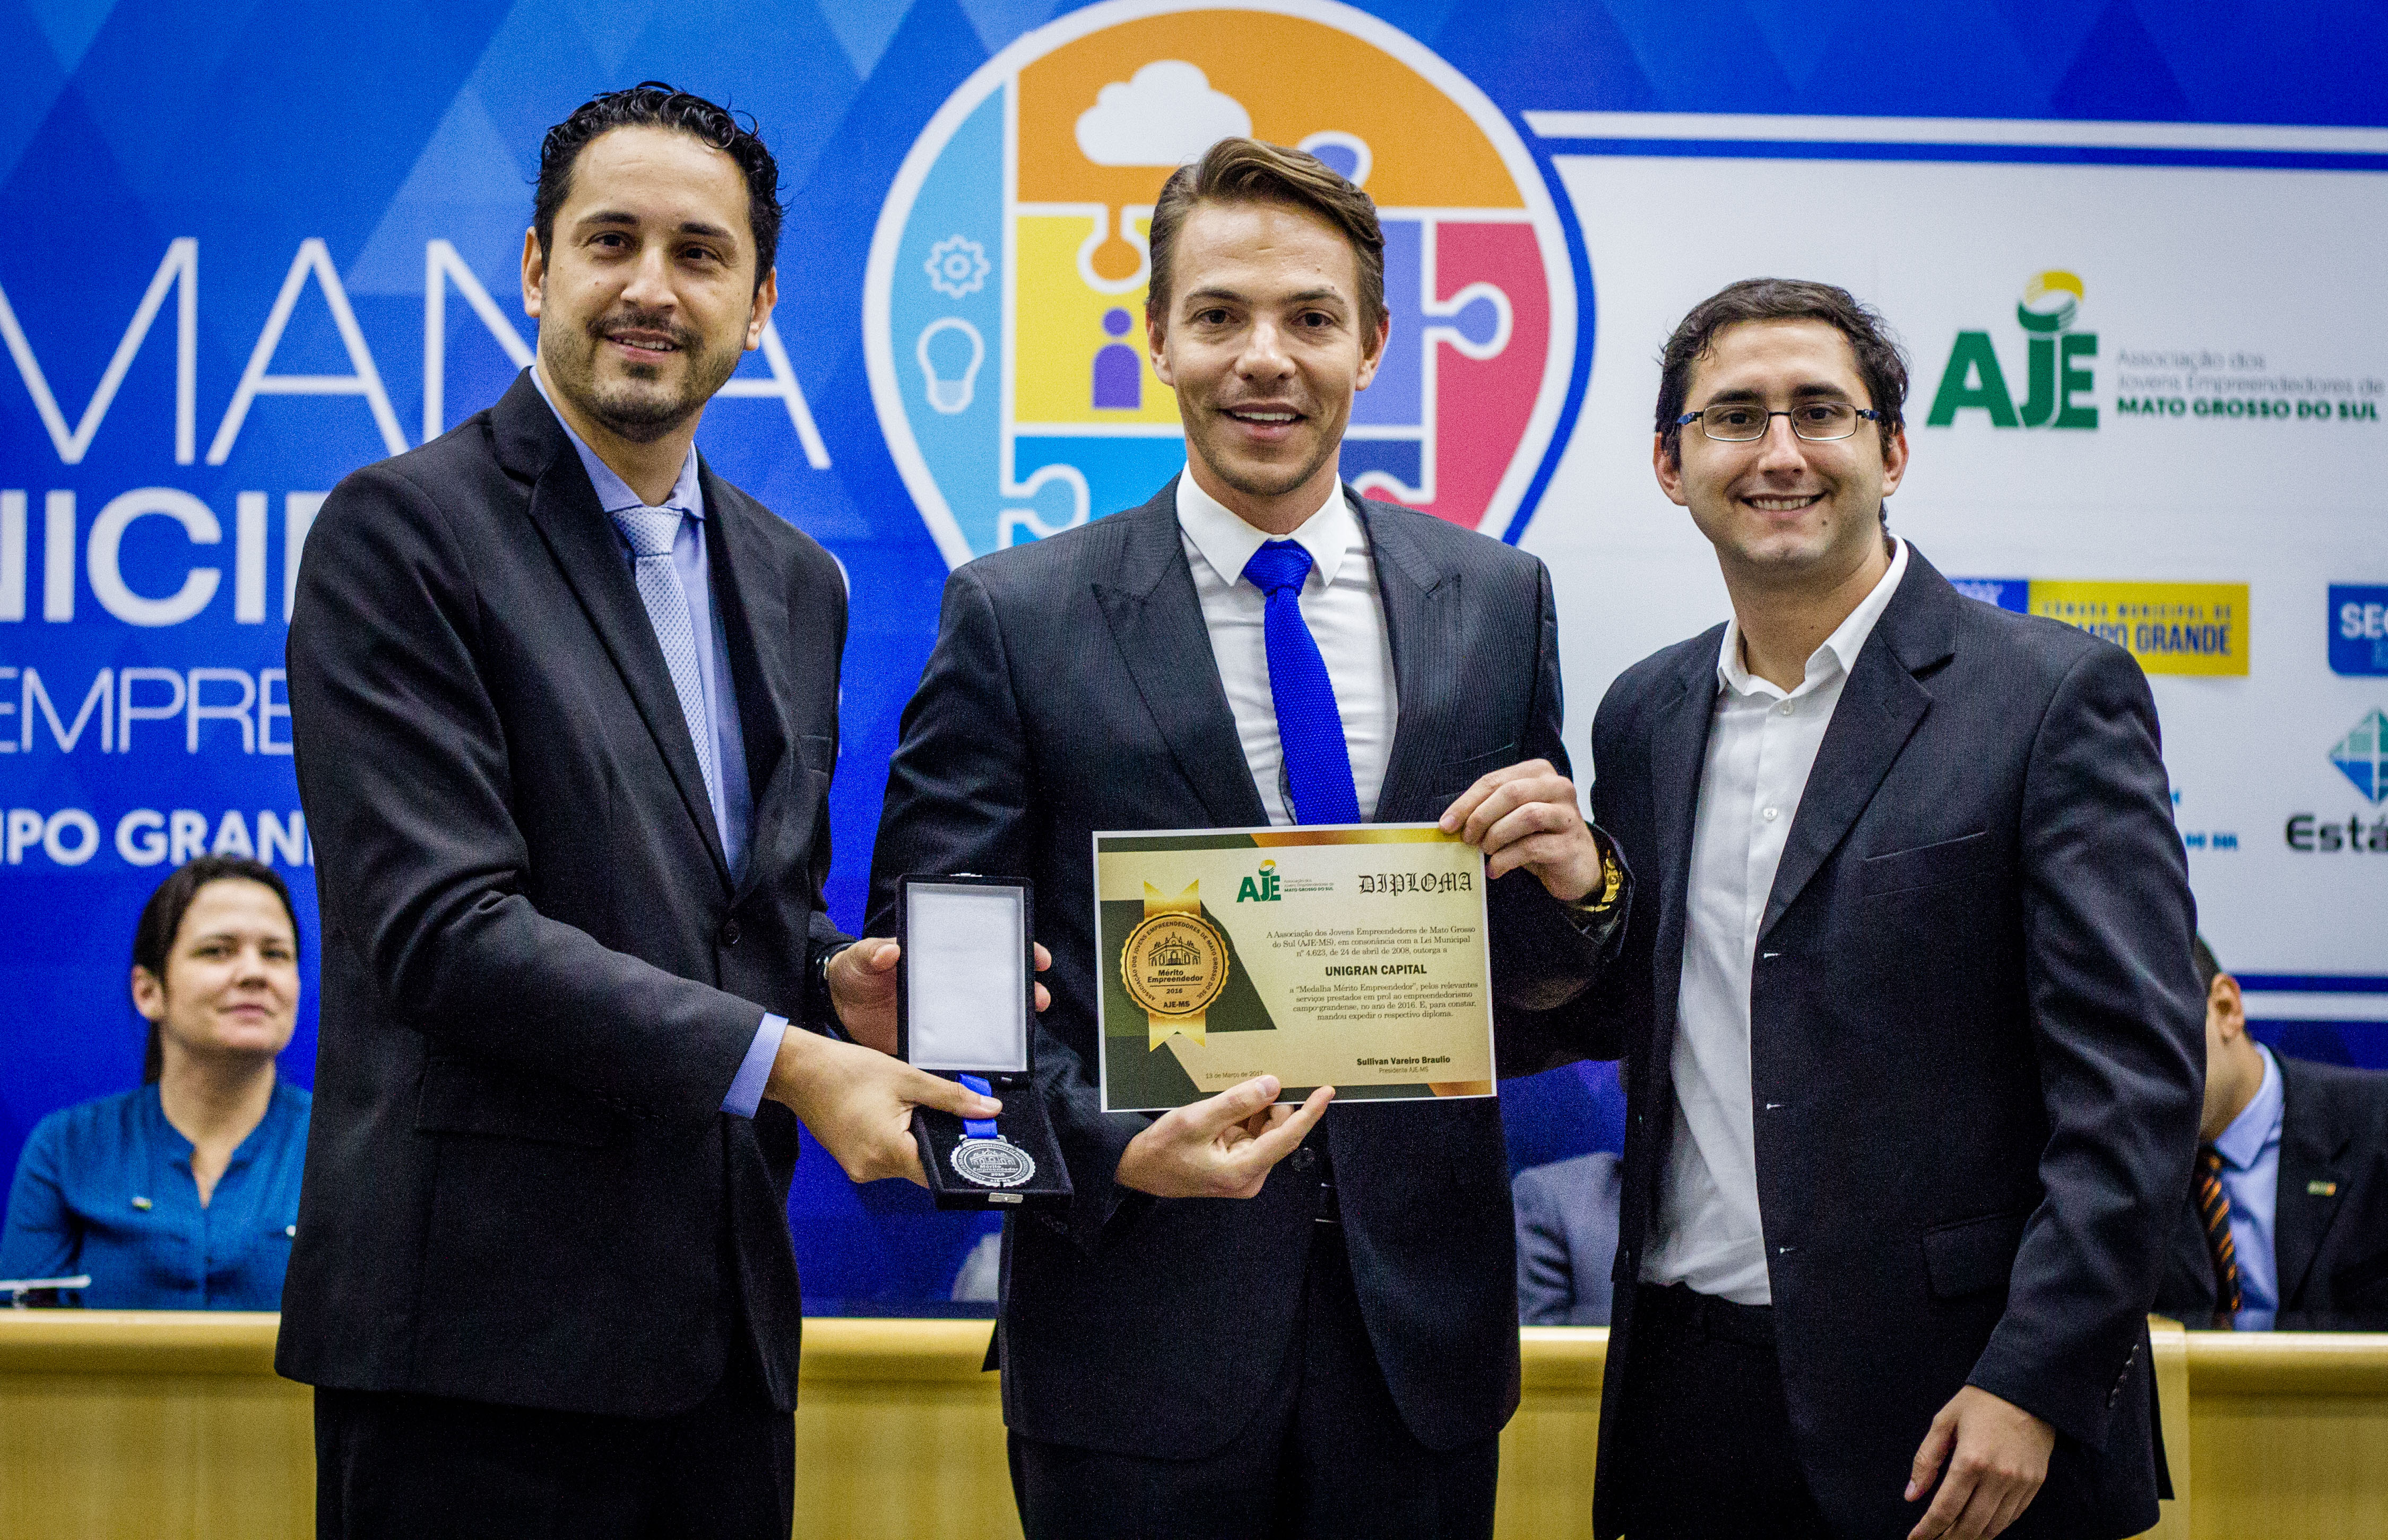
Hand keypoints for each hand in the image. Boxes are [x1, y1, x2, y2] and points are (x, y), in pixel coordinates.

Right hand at [762, 1025, 1001, 1185]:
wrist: (800, 1071)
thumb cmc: (847, 1071)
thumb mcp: (907, 1078)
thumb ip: (951, 1099)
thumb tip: (988, 1110)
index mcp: (886, 1151)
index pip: (937, 1171)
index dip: (958, 1158)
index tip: (975, 1143)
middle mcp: (871, 1169)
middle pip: (922, 1169)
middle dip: (937, 1145)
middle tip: (947, 1117)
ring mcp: (859, 1169)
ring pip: (905, 1164)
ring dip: (916, 1142)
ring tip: (914, 1111)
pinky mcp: (853, 1162)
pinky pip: (887, 1159)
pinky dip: (898, 1142)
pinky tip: (895, 1117)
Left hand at [828, 937, 1053, 1056]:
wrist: (838, 1007)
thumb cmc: (855, 972)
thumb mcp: (861, 957)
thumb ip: (873, 952)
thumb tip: (890, 949)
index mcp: (938, 959)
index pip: (984, 949)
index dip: (1013, 949)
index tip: (1033, 953)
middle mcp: (948, 986)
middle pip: (995, 985)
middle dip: (1024, 988)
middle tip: (1039, 994)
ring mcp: (944, 1016)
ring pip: (986, 1019)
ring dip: (1010, 1023)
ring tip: (1026, 1025)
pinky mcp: (932, 1043)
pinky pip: (960, 1051)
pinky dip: (978, 1057)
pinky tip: (992, 1062)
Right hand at [1114, 1076, 1333, 1197]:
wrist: (1139, 1170)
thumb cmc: (1163, 1149)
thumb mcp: (1196, 1120)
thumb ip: (1236, 1103)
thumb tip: (1272, 1085)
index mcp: (1243, 1171)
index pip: (1287, 1137)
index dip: (1309, 1112)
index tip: (1327, 1091)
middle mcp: (1251, 1175)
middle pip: (1278, 1131)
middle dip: (1274, 1103)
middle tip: (1263, 1074)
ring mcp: (1245, 1171)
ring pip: (1266, 1131)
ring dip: (1258, 1109)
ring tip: (1240, 1089)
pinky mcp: (1238, 1164)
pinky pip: (1253, 1135)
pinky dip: (1248, 1116)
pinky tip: (1234, 1103)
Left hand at [1438, 758, 1605, 901]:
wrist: (1575, 867)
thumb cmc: (1537, 837)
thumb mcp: (1511, 817)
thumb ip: (1488, 811)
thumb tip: (1449, 824)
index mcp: (1538, 773)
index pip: (1495, 781)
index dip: (1466, 802)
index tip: (1446, 824)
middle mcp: (1558, 787)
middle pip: (1511, 793)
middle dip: (1481, 817)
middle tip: (1467, 839)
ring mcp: (1568, 815)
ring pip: (1526, 816)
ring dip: (1496, 836)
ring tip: (1485, 851)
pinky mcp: (1570, 844)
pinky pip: (1533, 847)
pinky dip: (1506, 859)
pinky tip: (1495, 869)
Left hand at [1905, 1386, 2055, 1539]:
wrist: (2027, 1389)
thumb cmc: (1980, 1402)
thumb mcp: (1943, 1422)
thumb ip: (1926, 1460)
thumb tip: (1911, 1495)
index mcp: (1970, 1460)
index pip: (1945, 1509)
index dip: (1927, 1530)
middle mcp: (1998, 1477)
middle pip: (1969, 1525)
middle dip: (1947, 1539)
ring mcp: (2020, 1483)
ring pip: (1992, 1527)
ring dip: (1971, 1537)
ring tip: (1952, 1538)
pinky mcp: (2035, 1484)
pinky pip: (2012, 1517)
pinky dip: (1994, 1527)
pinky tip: (1979, 1527)